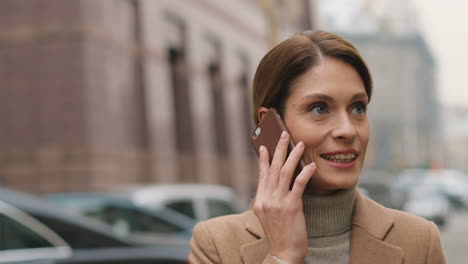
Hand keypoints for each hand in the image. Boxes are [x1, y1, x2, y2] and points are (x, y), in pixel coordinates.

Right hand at [253, 131, 315, 263]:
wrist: (283, 253)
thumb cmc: (279, 235)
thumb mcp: (268, 216)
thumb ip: (270, 199)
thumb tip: (276, 184)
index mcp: (259, 200)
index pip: (262, 175)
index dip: (263, 159)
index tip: (264, 146)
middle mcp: (266, 199)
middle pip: (272, 168)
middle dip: (279, 150)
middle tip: (284, 135)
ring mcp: (278, 202)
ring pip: (284, 172)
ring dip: (293, 156)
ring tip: (300, 144)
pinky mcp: (291, 207)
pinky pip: (298, 185)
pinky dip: (304, 173)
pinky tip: (311, 165)